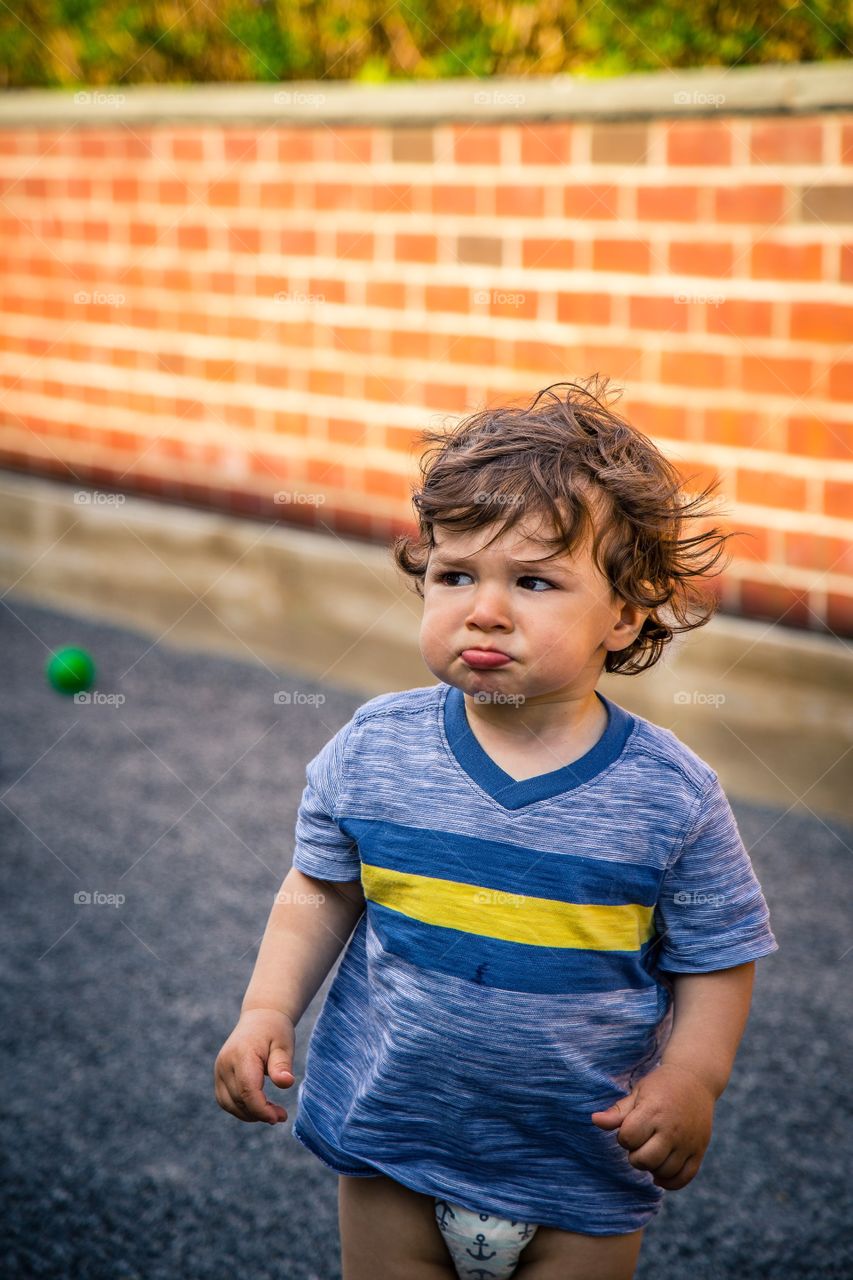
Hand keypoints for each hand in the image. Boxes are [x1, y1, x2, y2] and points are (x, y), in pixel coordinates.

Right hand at [214, 1008, 296, 1124]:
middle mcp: (225, 1063)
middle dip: (260, 1113)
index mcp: (242, 1054)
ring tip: (272, 1112)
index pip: (247, 1090)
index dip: (262, 1109)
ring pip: (229, 1104)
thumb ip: (282, 1064)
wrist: (260, 1018)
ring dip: (250, 1114)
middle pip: (238, 1100)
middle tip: (281, 1115)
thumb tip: (286, 1083)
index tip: (279, 1117)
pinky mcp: (219, 1076)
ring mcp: (219, 1069)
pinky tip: (259, 1107)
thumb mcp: (284, 1044)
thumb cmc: (275, 1031)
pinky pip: (226, 1100)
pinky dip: (241, 1108)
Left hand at [590, 1063, 714, 1189]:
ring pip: (664, 1172)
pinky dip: (670, 1182)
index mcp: (654, 1111)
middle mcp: (672, 1129)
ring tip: (652, 1151)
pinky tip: (660, 1173)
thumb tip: (594, 1120)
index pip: (629, 1138)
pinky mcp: (699, 1151)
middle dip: (636, 1155)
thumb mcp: (638, 1092)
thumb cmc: (661, 1086)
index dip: (624, 1136)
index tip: (630, 1127)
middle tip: (641, 1142)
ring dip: (652, 1167)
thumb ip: (618, 1112)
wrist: (695, 1079)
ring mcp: (688, 1142)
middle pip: (645, 1160)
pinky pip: (684, 1178)